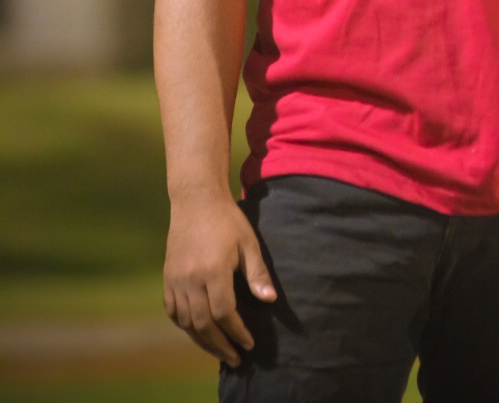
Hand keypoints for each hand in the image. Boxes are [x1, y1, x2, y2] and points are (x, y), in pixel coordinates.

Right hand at [163, 191, 275, 366]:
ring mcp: (176, 279)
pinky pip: (172, 310)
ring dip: (203, 340)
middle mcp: (191, 278)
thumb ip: (257, 273)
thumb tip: (270, 300)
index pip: (224, 313)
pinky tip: (197, 330)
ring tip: (219, 350)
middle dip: (221, 345)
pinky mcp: (168, 276)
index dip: (237, 332)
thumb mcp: (248, 242)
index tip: (250, 343)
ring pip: (186, 322)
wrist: (196, 200)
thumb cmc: (227, 219)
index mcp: (213, 270)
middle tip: (236, 358)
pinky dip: (184, 325)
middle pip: (203, 324)